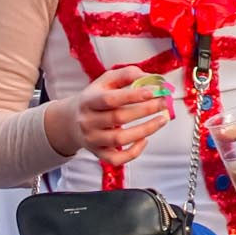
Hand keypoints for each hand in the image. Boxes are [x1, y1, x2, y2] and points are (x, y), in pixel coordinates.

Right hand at [59, 65, 179, 163]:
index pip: (110, 99)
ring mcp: (93, 139)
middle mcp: (88, 121)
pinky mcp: (98, 153)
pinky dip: (134, 152)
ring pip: (120, 139)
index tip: (153, 91)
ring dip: (146, 130)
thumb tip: (150, 78)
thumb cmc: (94, 99)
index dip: (132, 96)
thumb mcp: (105, 81)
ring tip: (162, 119)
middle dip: (145, 110)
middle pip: (118, 118)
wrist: (71, 121)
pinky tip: (144, 140)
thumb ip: (126, 75)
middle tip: (164, 103)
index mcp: (89, 101)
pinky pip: (117, 159)